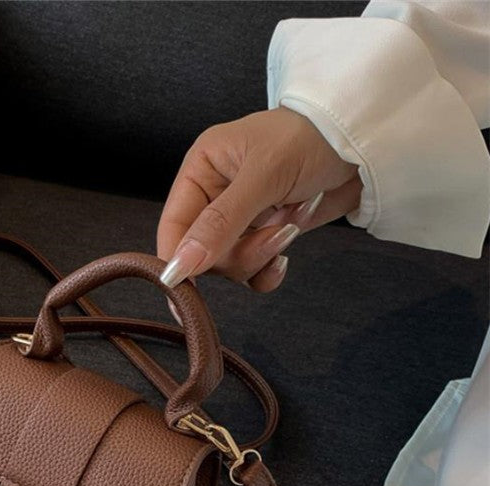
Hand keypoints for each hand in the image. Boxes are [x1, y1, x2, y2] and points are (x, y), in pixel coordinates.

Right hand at [157, 108, 360, 291]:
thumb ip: (220, 224)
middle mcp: (214, 196)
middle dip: (237, 254)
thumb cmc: (312, 138)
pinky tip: (286, 255)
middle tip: (274, 235)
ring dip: (259, 257)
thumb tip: (180, 266)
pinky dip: (268, 270)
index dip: (177, 259)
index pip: (173, 226)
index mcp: (201, 170)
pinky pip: (252, 271)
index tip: (182, 289)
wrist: (368, 143)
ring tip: (291, 229)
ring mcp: (240, 219)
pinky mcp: (265, 235)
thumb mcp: (263, 176)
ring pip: (229, 264)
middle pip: (201, 253)